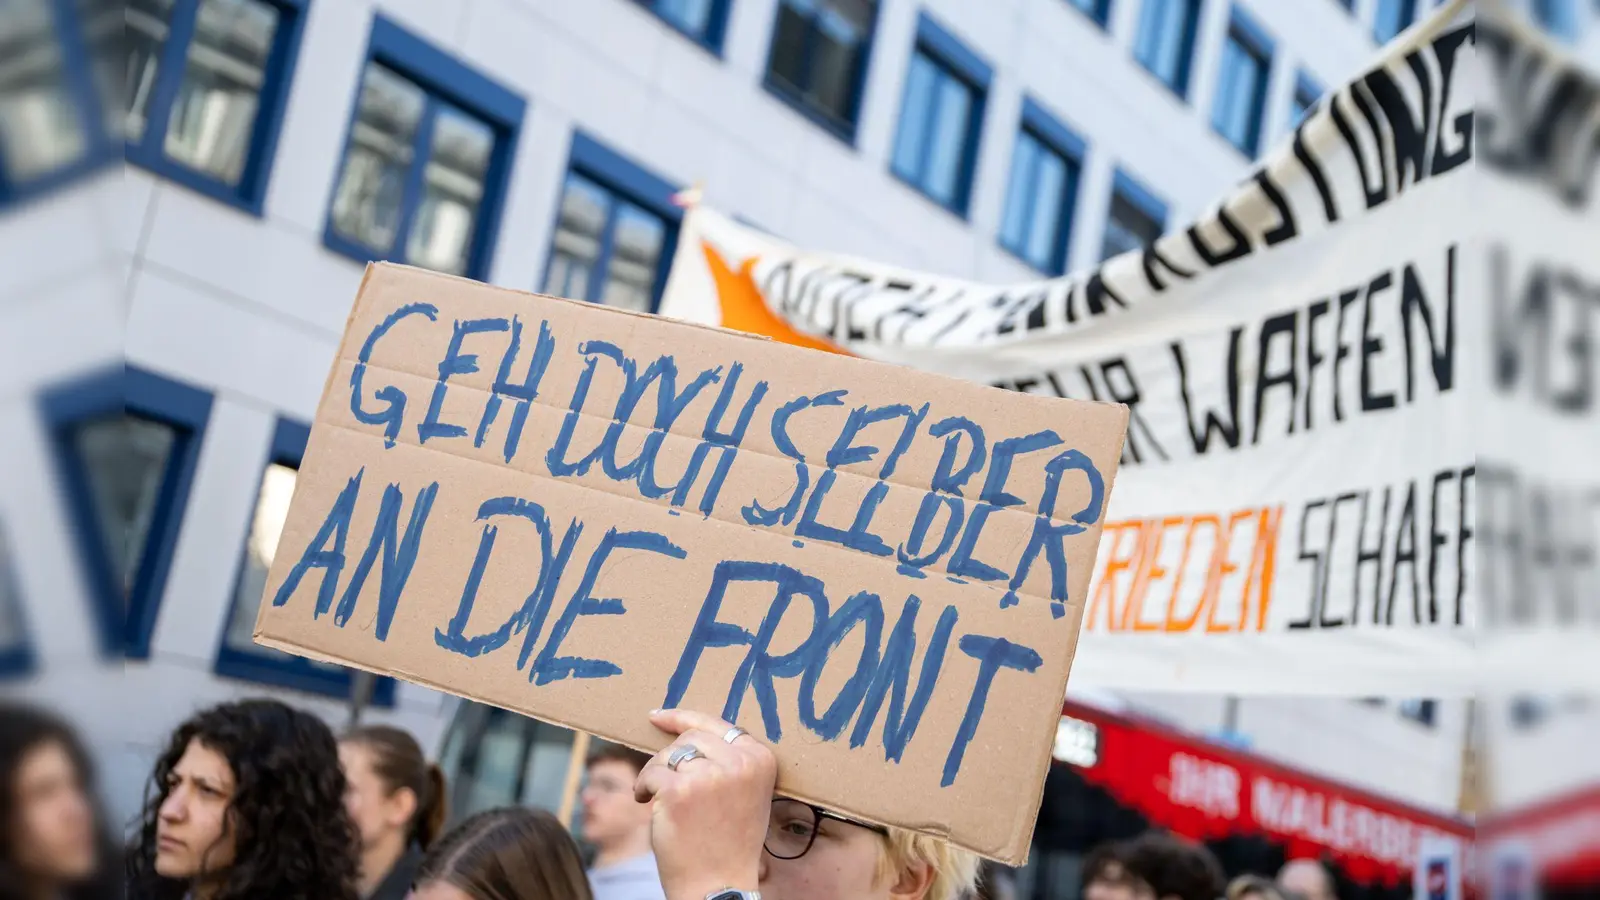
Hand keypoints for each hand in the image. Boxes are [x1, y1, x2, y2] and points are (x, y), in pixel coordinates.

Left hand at [635, 709, 774, 899]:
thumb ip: (728, 761)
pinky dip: (642, 787)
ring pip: (668, 754)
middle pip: (690, 737)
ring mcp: (709, 776)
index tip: (659, 716)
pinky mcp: (680, 791)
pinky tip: (646, 802)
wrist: (718, 885)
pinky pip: (650, 773)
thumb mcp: (745, 793)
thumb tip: (685, 731)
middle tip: (664, 782)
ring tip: (656, 796)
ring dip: (655, 772)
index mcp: (760, 759)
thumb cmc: (727, 843)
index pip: (716, 724)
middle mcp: (739, 763)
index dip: (683, 718)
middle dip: (670, 757)